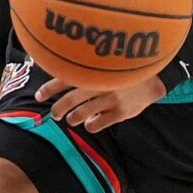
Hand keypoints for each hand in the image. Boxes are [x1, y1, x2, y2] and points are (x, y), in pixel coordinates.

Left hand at [35, 75, 166, 132]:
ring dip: (72, 118)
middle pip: (70, 99)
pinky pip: (97, 124)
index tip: (38, 96)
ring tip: (72, 119)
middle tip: (55, 113)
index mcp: (94, 71)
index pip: (65, 78)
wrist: (154, 79)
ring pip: (81, 114)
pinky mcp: (120, 112)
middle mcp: (100, 83)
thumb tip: (60, 77)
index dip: (49, 88)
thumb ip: (86, 70)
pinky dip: (90, 125)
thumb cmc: (123, 73)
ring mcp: (110, 98)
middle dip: (58, 109)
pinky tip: (91, 123)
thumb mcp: (106, 66)